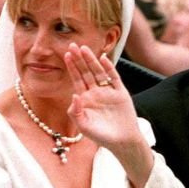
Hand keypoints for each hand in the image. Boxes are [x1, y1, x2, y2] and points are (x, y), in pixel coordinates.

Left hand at [65, 44, 154, 187]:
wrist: (122, 142)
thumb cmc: (101, 136)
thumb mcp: (83, 126)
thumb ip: (76, 112)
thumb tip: (74, 95)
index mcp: (86, 99)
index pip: (77, 79)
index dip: (72, 67)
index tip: (66, 54)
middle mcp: (96, 93)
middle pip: (86, 72)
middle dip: (79, 59)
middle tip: (73, 45)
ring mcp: (109, 92)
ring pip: (99, 72)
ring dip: (92, 61)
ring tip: (85, 48)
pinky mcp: (121, 93)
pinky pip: (114, 78)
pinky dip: (109, 68)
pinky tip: (104, 59)